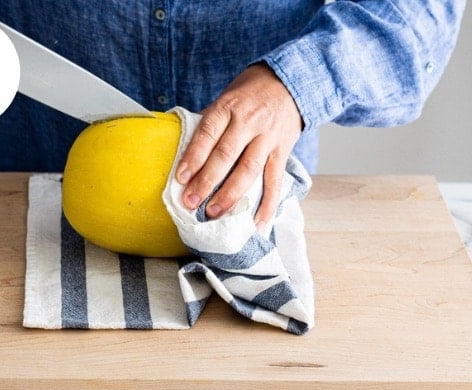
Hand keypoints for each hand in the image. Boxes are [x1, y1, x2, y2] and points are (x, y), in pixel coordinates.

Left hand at [174, 64, 302, 229]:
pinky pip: (275, 182)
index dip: (193, 157)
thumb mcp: (227, 96)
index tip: (181, 178)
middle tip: (190, 202)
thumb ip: (211, 121)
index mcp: (229, 106)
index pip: (208, 134)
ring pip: (248, 171)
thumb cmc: (251, 92)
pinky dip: (267, 204)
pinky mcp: (283, 152)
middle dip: (206, 182)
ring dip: (230, 195)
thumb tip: (187, 147)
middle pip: (226, 156)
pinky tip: (258, 223)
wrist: (290, 84)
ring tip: (214, 213)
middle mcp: (249, 122)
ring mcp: (268, 139)